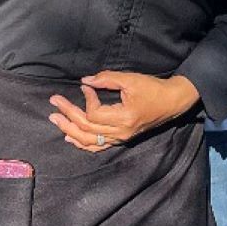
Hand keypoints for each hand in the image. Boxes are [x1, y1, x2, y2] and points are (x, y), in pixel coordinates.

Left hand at [48, 71, 200, 150]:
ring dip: (70, 129)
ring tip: (55, 119)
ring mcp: (121, 138)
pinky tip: (70, 137)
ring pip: (89, 140)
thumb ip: (107, 79)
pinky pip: (98, 146)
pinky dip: (82, 143)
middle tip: (54, 101)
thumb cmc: (153, 89)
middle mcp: (121, 132)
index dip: (87, 99)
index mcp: (124, 118)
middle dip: (68, 114)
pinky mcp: (121, 138)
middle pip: (87, 128)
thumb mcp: (131, 79)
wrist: (172, 102)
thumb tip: (85, 81)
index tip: (86, 87)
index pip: (95, 114)